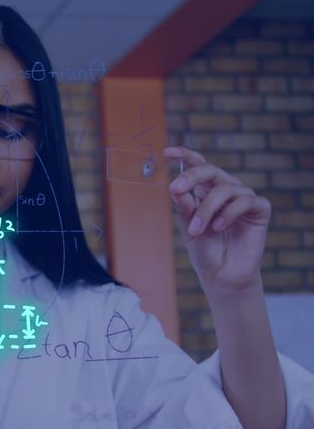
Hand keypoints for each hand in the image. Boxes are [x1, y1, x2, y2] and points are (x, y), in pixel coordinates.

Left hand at [165, 146, 270, 293]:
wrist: (221, 275)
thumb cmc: (205, 250)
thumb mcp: (188, 225)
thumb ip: (184, 206)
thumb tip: (175, 185)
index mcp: (206, 191)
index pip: (198, 166)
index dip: (186, 156)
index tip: (167, 152)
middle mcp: (226, 190)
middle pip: (211, 170)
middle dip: (192, 176)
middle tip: (177, 188)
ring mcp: (244, 198)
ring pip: (224, 188)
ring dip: (206, 209)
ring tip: (197, 230)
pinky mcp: (260, 210)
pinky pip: (245, 201)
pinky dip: (228, 213)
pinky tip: (218, 227)